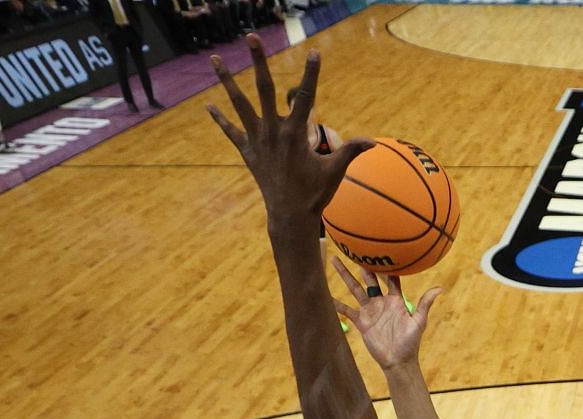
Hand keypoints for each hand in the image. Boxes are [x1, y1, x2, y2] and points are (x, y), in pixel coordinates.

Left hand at [206, 38, 371, 236]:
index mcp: (295, 133)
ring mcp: (257, 140)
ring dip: (226, 81)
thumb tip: (373, 141)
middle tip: (251, 38)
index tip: (314, 52)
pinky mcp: (248, 152)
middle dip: (258, 61)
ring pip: (239, 104)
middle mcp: (273, 131)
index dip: (311, 73)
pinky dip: (220, 119)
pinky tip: (209, 105)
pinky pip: (231, 132)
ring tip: (214, 59)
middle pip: (263, 88)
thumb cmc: (315, 194)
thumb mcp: (336, 171)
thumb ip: (351, 151)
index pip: (305, 96)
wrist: (290, 216)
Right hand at [332, 260, 439, 367]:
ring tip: (335, 260)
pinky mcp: (361, 321)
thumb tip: (439, 288)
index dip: (386, 266)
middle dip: (363, 265)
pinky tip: (326, 294)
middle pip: (370, 279)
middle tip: (355, 249)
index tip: (381, 250)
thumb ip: (425, 304)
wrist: (398, 361)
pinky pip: (346, 310)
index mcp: (396, 300)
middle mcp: (381, 302)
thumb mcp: (419, 321)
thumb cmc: (411, 342)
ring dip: (345, 275)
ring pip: (355, 289)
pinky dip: (336, 303)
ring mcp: (370, 310)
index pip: (390, 278)